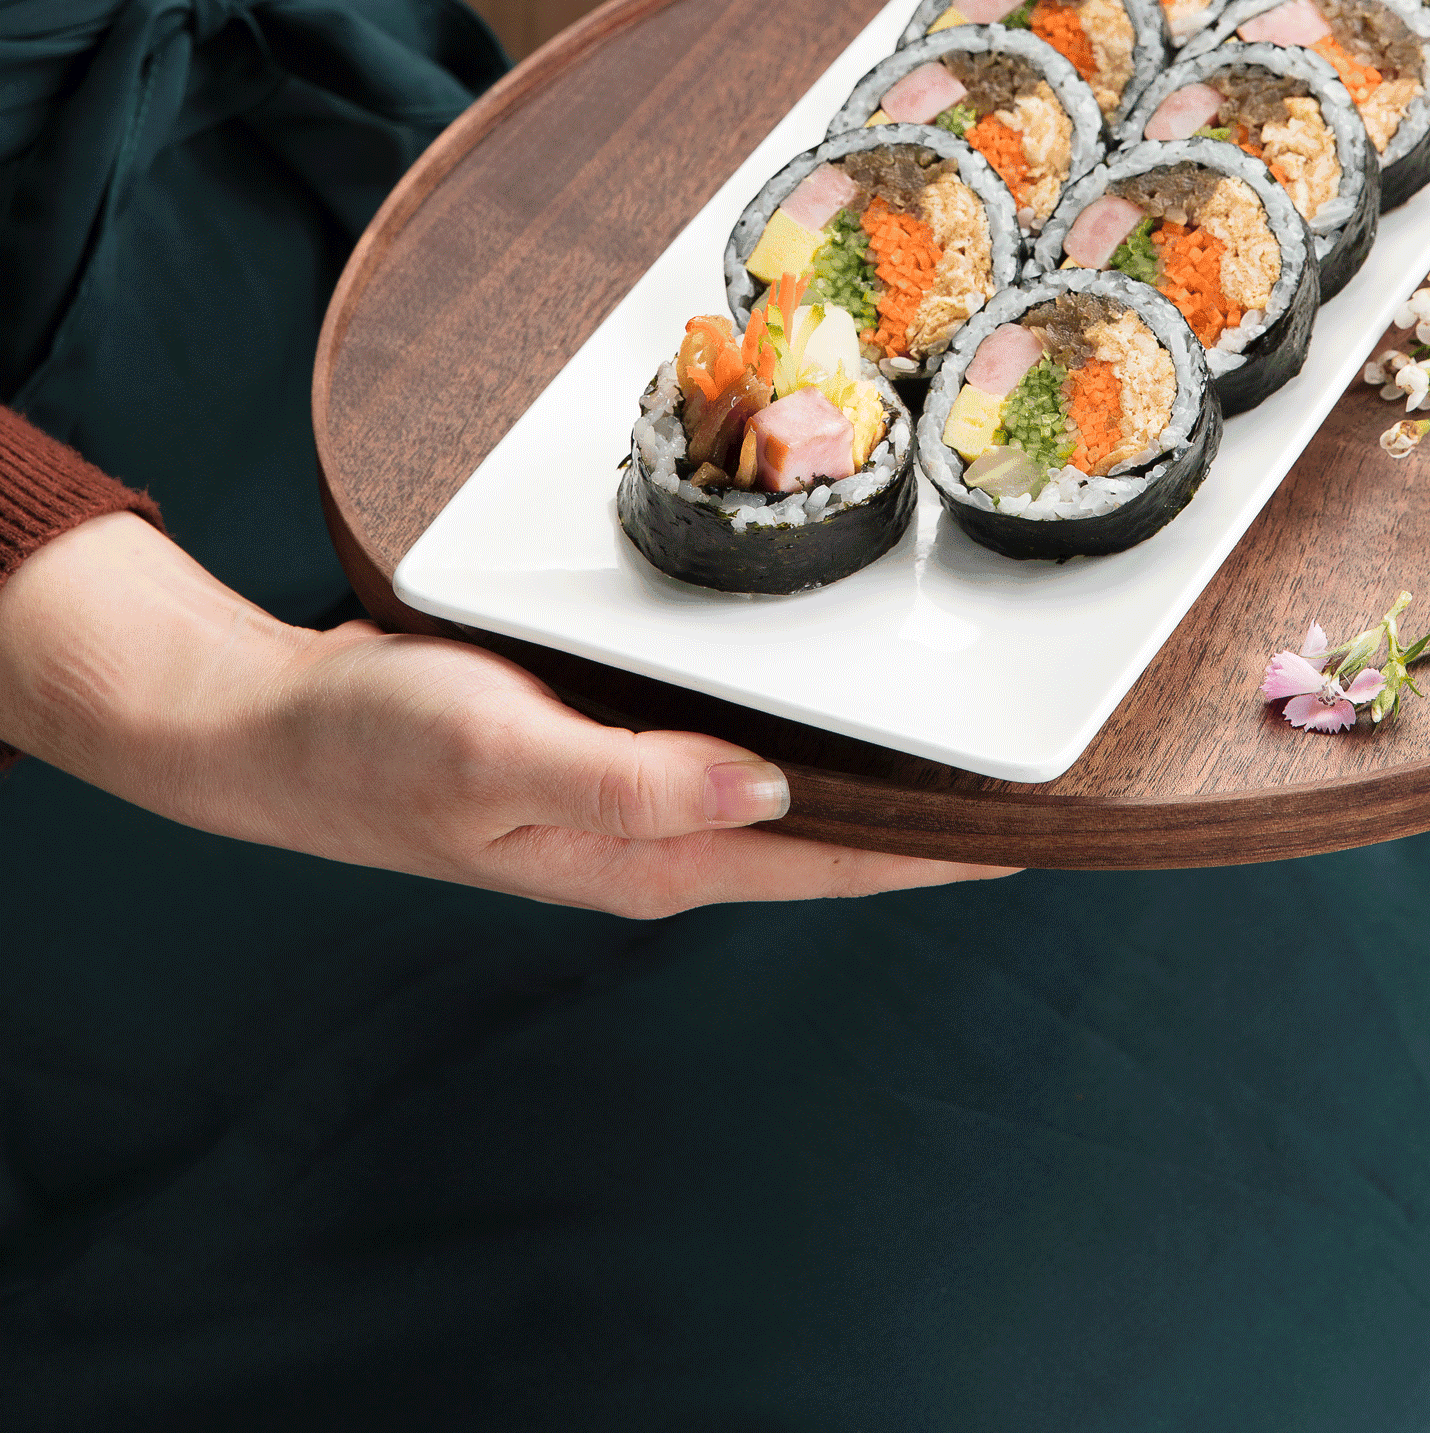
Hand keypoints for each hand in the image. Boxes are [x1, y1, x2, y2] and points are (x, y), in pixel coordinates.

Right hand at [0, 513, 1009, 914]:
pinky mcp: (618, 739)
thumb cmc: (374, 747)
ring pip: (796, 783)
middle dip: (936, 808)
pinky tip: (832, 679)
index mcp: (653, 855)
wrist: (274, 724)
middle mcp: (665, 831)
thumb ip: (631, 780)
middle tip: (1041, 764)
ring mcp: (643, 788)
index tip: (1042, 825)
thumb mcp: (497, 756)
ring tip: (972, 725)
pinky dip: (802, 715)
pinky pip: (738, 733)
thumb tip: (771, 796)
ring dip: (881, 763)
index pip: (835, 863)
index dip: (943, 847)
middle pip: (835, 834)